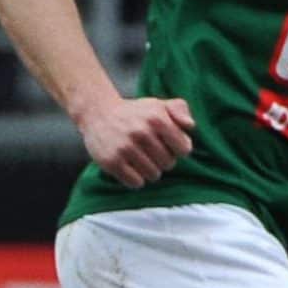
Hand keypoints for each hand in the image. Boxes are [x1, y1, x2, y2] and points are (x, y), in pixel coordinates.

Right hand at [77, 93, 193, 188]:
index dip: (178, 149)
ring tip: (141, 159)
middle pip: (168, 164)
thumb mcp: (158, 105)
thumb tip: (190, 126)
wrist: (98, 113)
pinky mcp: (111, 161)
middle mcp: (141, 132)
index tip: (168, 145)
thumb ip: (180, 110)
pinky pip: (136, 183)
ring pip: (153, 175)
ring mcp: (125, 148)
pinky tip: (130, 167)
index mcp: (157, 117)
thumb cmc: (134, 112)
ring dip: (150, 171)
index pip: (184, 149)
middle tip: (151, 152)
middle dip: (163, 160)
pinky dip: (136, 179)